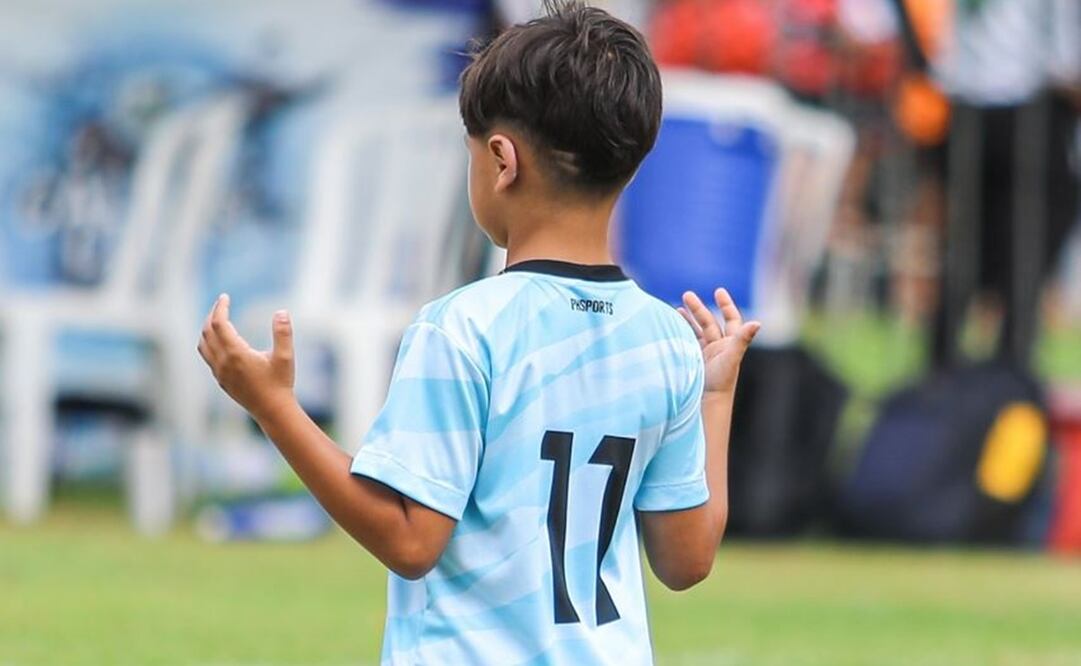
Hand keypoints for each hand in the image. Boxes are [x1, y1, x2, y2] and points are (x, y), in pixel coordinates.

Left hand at [197, 294, 295, 418]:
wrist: (272, 410)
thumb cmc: (280, 383)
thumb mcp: (285, 356)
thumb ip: (283, 333)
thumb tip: (281, 312)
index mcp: (236, 354)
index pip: (219, 323)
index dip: (220, 307)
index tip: (225, 296)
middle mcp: (223, 362)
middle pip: (207, 331)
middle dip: (212, 315)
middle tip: (222, 304)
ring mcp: (219, 372)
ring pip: (203, 345)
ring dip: (207, 329)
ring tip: (216, 319)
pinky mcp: (221, 380)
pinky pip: (207, 356)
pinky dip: (208, 342)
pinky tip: (220, 341)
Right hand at [678, 288, 760, 394]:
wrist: (706, 401)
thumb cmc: (721, 381)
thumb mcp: (731, 358)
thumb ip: (742, 340)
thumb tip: (758, 323)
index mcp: (730, 344)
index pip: (731, 319)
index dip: (727, 305)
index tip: (718, 291)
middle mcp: (719, 346)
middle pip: (709, 322)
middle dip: (698, 308)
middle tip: (686, 295)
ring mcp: (706, 353)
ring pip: (697, 331)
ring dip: (688, 319)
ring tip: (676, 308)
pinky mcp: (694, 360)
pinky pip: (688, 341)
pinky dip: (681, 331)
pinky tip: (672, 325)